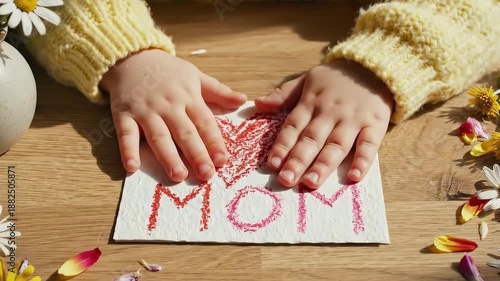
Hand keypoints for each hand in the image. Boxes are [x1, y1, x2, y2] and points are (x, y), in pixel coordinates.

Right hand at [100, 49, 246, 181]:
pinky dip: (128, 151)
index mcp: (188, 97)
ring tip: (178, 175)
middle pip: (184, 132)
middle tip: (206, 174)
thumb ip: (219, 91)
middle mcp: (168, 105)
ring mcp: (145, 111)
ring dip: (168, 157)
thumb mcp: (195, 76)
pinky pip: (126, 134)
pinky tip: (133, 168)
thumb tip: (243, 100)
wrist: (131, 57)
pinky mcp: (123, 115)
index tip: (223, 160)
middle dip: (196, 154)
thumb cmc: (167, 71)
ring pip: (158, 136)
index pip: (204, 122)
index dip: (214, 142)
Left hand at [255, 59, 392, 188]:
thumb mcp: (307, 79)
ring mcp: (353, 119)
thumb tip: (258, 104)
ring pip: (337, 144)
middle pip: (312, 139)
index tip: (272, 164)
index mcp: (311, 102)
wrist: (374, 66)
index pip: (293, 126)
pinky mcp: (375, 124)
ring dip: (324, 164)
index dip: (282, 145)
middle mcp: (330, 113)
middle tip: (286, 180)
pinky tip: (354, 177)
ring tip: (311, 182)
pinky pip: (369, 144)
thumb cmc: (335, 78)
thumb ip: (283, 94)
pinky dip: (363, 160)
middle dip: (298, 160)